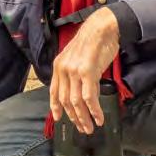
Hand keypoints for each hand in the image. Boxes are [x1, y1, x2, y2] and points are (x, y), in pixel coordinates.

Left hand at [50, 7, 119, 133]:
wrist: (101, 28)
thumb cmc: (91, 42)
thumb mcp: (75, 57)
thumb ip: (73, 73)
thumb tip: (79, 91)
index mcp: (58, 66)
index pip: (54, 91)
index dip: (55, 107)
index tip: (58, 118)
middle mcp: (63, 69)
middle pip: (65, 100)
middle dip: (73, 117)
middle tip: (82, 128)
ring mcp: (74, 71)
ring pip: (76, 102)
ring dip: (83, 118)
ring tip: (90, 127)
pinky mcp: (87, 72)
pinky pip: (89, 97)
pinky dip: (94, 110)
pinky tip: (99, 117)